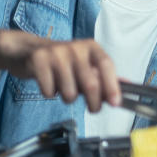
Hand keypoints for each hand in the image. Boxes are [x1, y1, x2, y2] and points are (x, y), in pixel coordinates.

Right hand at [0, 31, 120, 112]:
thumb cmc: (63, 62)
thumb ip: (105, 76)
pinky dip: (50, 94)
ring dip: (68, 98)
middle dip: (93, 102)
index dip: (112, 86)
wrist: (28, 51)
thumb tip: (129, 86)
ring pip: (69, 91)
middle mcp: (76, 47)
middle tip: (93, 109)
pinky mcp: (38, 60)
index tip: (115, 103)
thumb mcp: (85, 65)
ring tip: (65, 89)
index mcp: (91, 47)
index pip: (106, 65)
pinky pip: (49, 91)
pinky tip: (49, 84)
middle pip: (90, 83)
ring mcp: (56, 52)